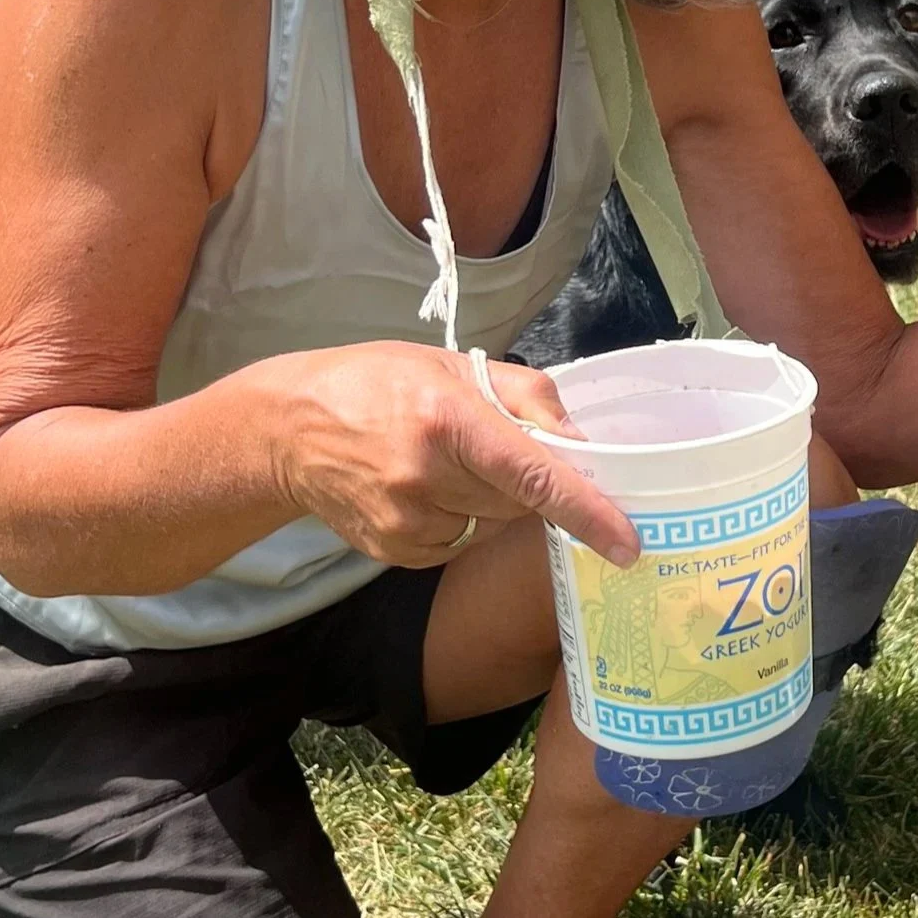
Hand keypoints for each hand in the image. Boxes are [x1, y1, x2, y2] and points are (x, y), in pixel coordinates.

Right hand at [271, 342, 638, 568]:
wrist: (290, 427)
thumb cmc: (380, 383)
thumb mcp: (453, 366)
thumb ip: (527, 397)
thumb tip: (582, 442)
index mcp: (447, 419)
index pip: (534, 475)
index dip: (586, 511)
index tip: (626, 543)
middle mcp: (426, 477)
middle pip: (519, 503)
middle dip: (522, 481)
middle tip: (485, 446)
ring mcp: (405, 521)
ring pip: (491, 527)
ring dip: (490, 503)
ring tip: (444, 463)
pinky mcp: (393, 551)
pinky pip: (458, 545)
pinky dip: (459, 522)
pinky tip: (424, 489)